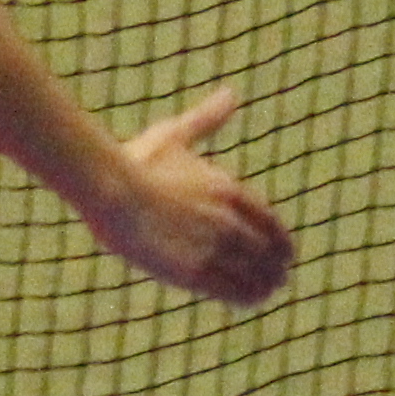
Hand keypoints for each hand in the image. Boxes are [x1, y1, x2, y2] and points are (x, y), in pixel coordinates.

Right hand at [88, 83, 291, 307]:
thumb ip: (205, 120)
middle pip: (267, 252)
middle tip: (278, 278)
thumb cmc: (136, 162)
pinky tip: (250, 301)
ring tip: (266, 292)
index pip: (271, 223)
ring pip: (254, 274)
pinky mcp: (195, 272)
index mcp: (229, 190)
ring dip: (265, 285)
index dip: (281, 242)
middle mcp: (229, 220)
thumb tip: (230, 94)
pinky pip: (233, 290)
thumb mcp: (175, 136)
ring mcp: (214, 247)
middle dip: (275, 266)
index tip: (284, 252)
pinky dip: (247, 297)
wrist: (110, 192)